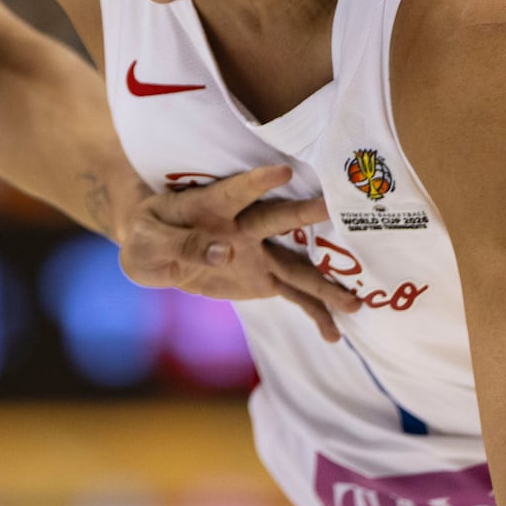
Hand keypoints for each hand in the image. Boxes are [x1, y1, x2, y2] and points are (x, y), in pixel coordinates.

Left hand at [117, 165, 361, 341]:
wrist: (153, 249)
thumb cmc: (147, 234)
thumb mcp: (149, 239)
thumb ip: (184, 243)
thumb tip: (225, 251)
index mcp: (213, 206)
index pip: (237, 190)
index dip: (258, 181)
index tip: (284, 171)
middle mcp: (244, 226)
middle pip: (279, 221)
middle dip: (308, 216)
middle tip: (339, 211)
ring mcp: (258, 253)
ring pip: (297, 266)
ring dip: (326, 283)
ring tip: (357, 302)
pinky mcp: (262, 279)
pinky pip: (293, 296)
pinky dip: (314, 314)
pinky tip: (334, 334)